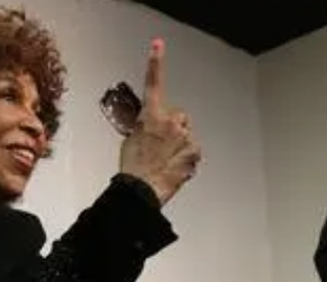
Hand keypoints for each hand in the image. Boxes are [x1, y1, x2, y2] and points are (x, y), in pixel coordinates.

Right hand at [120, 38, 200, 205]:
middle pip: (178, 116)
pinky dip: (187, 156)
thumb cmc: (133, 167)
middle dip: (172, 127)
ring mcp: (185, 136)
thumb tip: (150, 124)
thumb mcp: (131, 138)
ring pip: (186, 133)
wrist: (141, 190)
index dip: (156, 63)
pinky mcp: (195, 150)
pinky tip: (174, 165)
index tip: (158, 45)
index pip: (154, 83)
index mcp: (151, 115)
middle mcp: (171, 121)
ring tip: (165, 159)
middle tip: (160, 145)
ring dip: (179, 142)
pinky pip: (193, 148)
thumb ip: (144, 124)